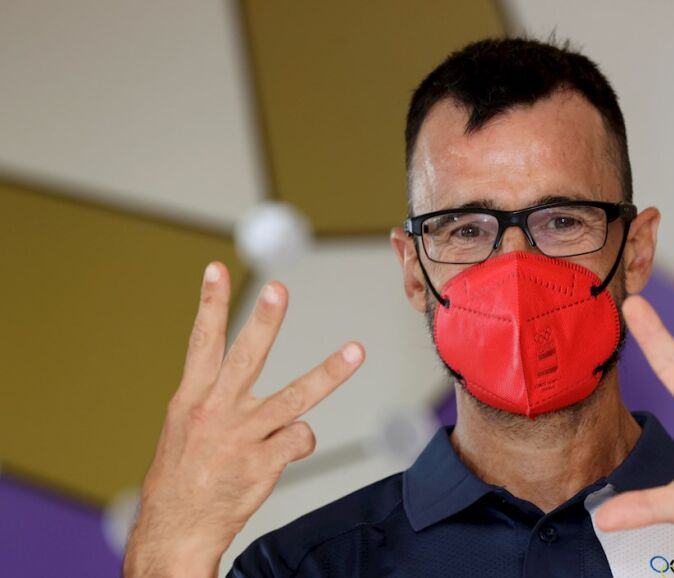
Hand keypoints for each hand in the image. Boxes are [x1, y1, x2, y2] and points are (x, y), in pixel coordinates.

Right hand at [123, 262, 364, 577]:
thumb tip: (234, 382)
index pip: (201, 342)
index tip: (214, 268)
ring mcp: (243, 437)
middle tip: (279, 288)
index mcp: (191, 399)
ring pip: (296, 397)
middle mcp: (217, 412)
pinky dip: (298, 442)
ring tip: (356, 352)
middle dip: (264, 320)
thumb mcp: (183, 430)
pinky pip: (300, 439)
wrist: (175, 530)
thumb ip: (210, 400)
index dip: (208, 304)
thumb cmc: (180, 479)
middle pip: (247, 357)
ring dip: (330, 373)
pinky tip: (282, 453)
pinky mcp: (264, 463)